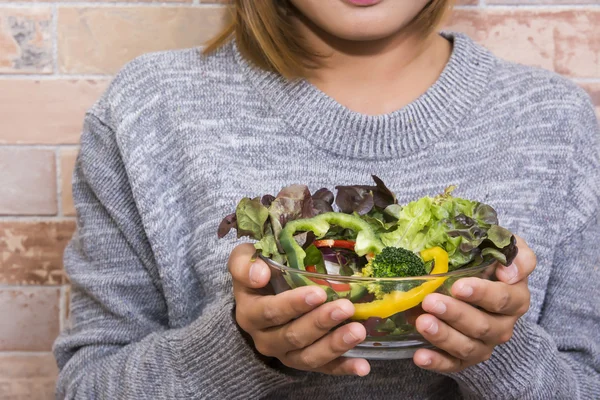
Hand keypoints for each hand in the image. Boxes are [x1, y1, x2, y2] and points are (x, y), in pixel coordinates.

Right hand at [228, 243, 370, 375]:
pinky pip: (323, 368)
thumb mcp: (243, 260)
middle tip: (345, 308)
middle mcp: (265, 338)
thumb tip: (260, 275)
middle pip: (292, 336)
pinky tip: (362, 366)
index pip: (269, 313)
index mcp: (250, 313)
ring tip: (358, 331)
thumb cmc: (258, 272)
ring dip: (334, 345)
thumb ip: (245, 264)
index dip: (293, 305)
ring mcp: (285, 353)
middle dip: (320, 322)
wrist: (259, 296)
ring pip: (308, 357)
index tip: (318, 293)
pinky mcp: (304, 360)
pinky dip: (343, 367)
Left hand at [413, 235, 535, 371]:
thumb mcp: (506, 250)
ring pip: (468, 347)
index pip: (503, 299)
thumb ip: (516, 254)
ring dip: (444, 336)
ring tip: (422, 322)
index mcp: (515, 298)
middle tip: (430, 301)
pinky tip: (420, 356)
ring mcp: (484, 343)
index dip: (482, 294)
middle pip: (482, 326)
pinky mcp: (465, 358)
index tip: (459, 287)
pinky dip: (437, 362)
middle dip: (455, 314)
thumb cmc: (489, 263)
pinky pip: (453, 365)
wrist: (478, 284)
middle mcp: (502, 325)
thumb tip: (509, 271)